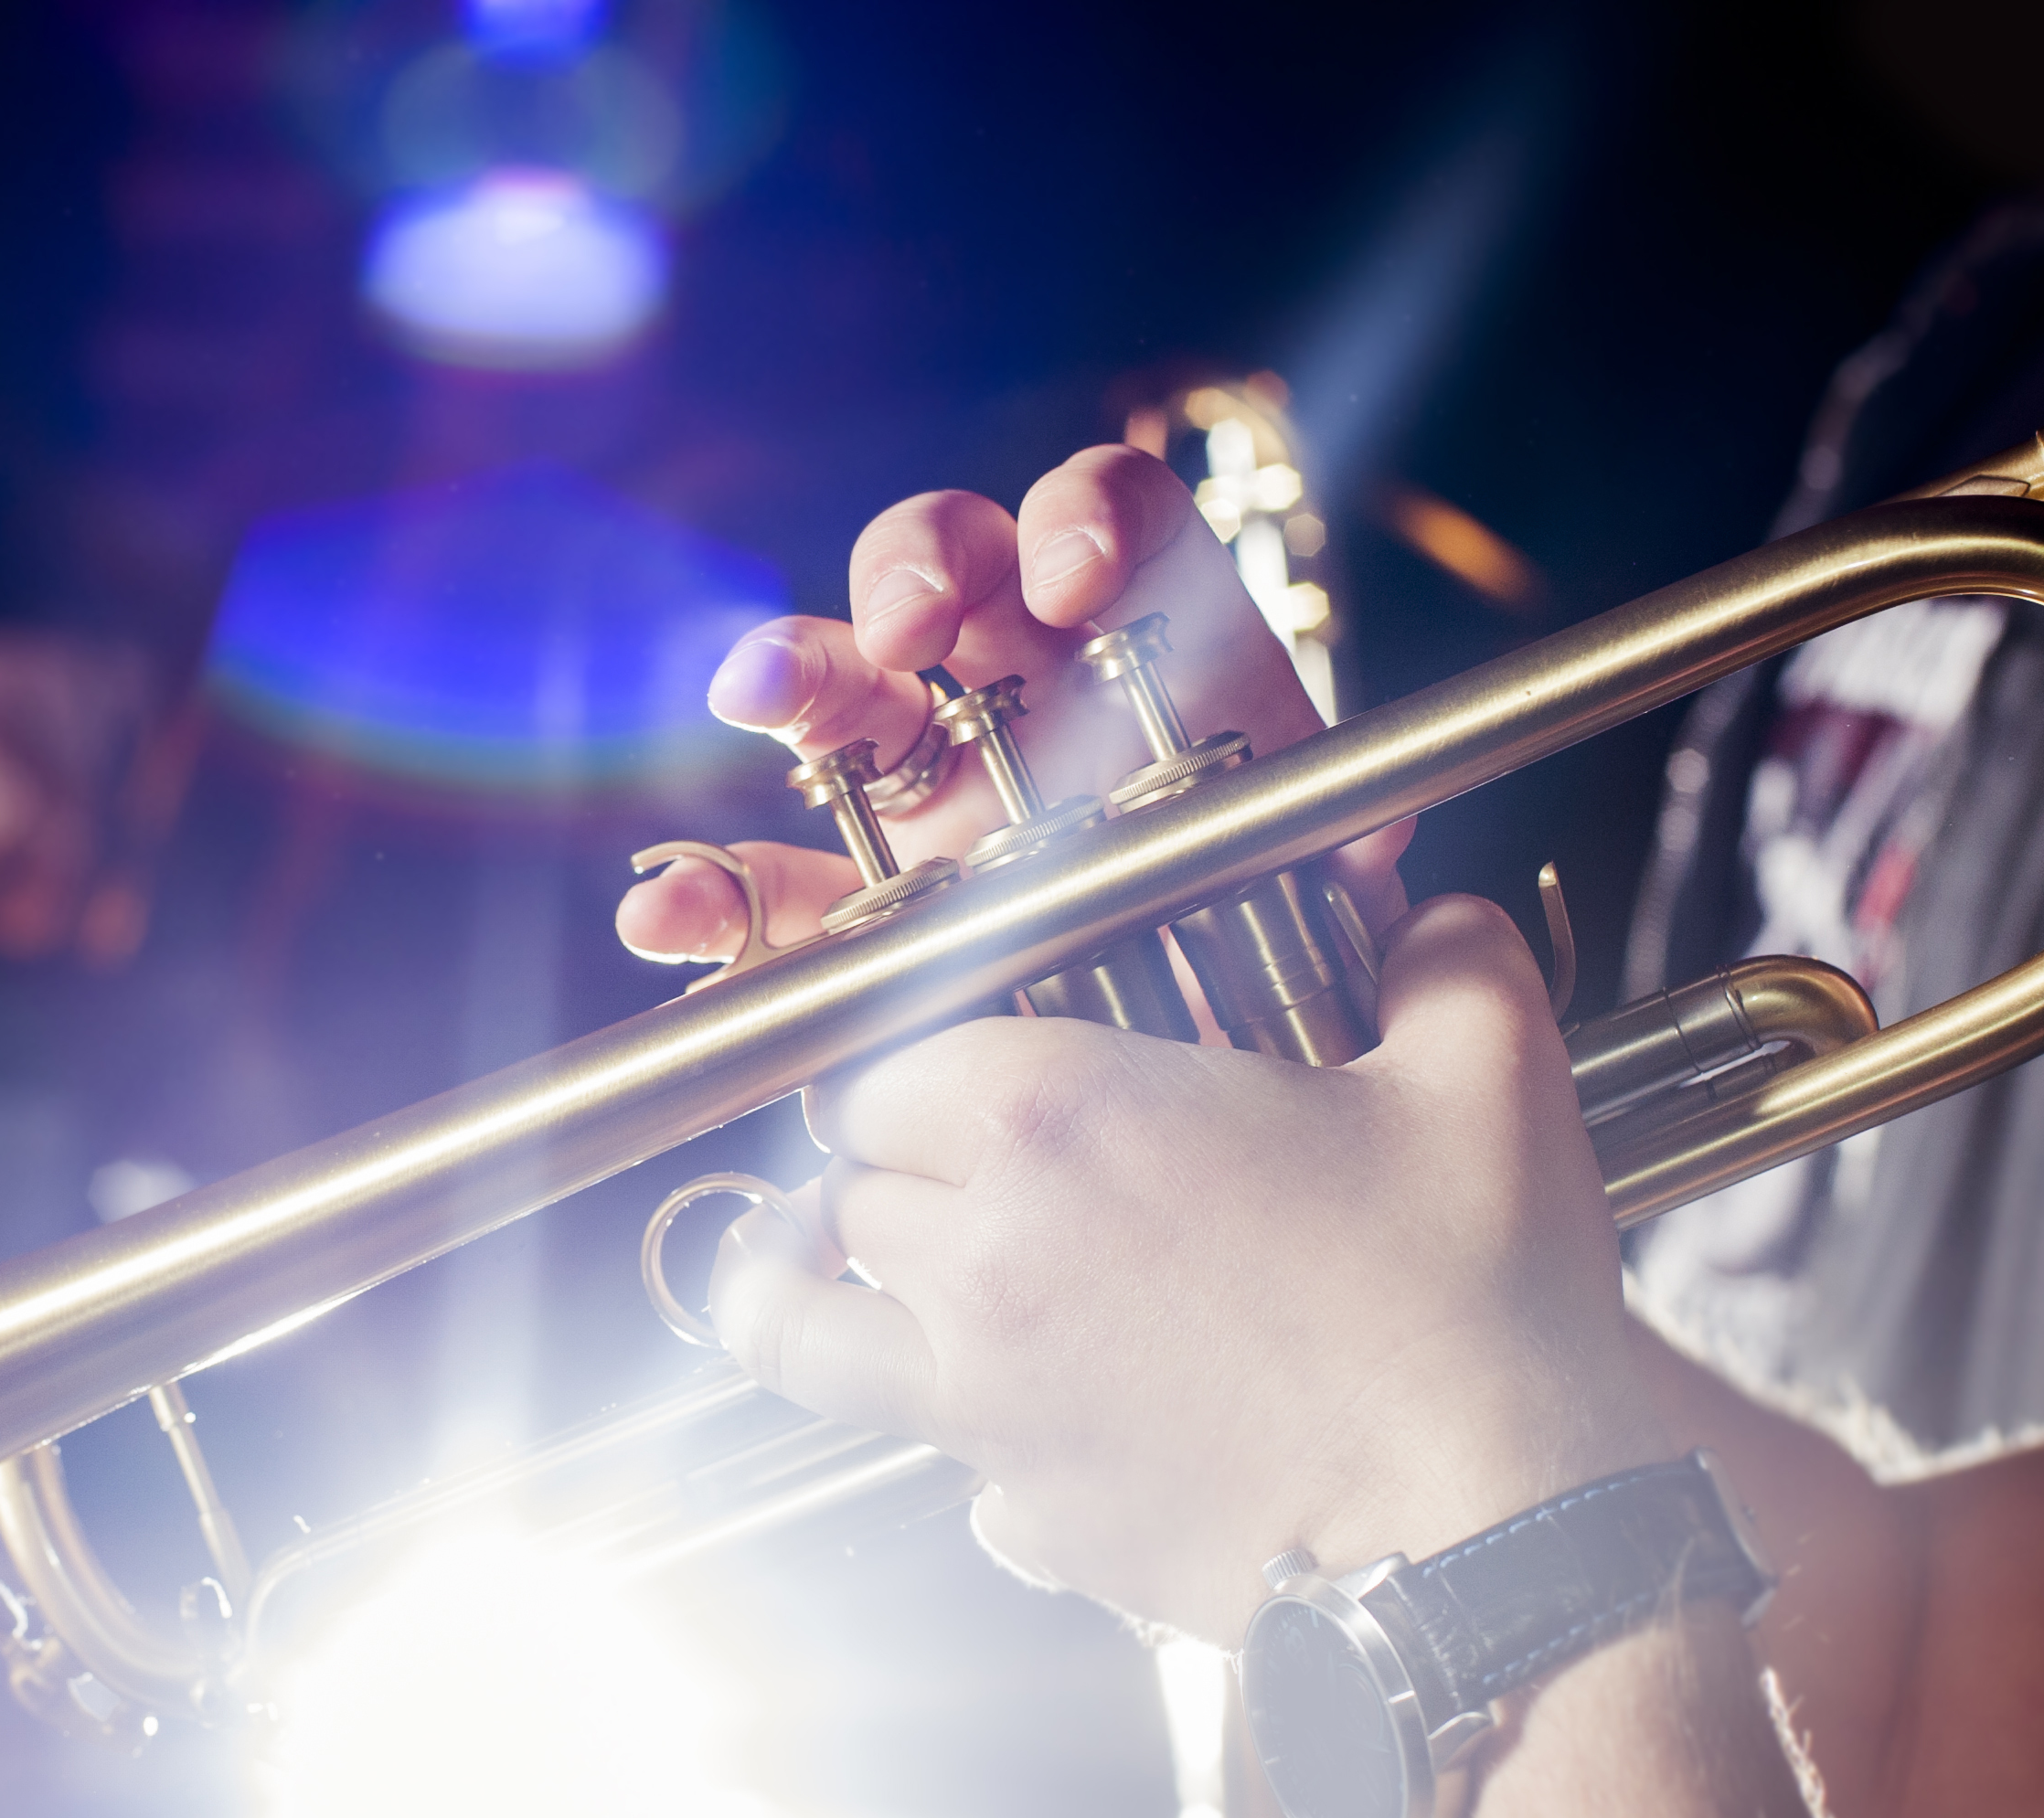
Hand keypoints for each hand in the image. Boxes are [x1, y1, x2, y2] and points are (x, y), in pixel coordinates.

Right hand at [613, 446, 1412, 965]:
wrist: (1220, 1076)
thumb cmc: (1278, 952)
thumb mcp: (1326, 884)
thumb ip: (1332, 847)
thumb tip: (1368, 849)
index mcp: (1149, 648)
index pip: (1112, 515)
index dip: (1083, 518)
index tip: (1074, 583)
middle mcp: (1023, 688)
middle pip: (946, 558)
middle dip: (915, 566)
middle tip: (908, 627)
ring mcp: (923, 786)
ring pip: (837, 684)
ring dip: (789, 670)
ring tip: (760, 695)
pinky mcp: (852, 902)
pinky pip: (762, 879)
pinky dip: (708, 891)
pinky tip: (675, 916)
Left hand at [707, 896, 1660, 1643]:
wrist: (1495, 1534)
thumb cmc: (1479, 1300)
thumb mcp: (1485, 1074)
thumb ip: (1442, 962)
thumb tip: (1437, 919)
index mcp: (1054, 1116)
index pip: (880, 1065)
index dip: (908, 1069)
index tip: (938, 1083)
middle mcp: (985, 1256)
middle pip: (843, 1190)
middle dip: (880, 1176)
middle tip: (926, 1178)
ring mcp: (989, 1402)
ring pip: (809, 1337)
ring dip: (820, 1300)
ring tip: (824, 1285)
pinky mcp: (1032, 1523)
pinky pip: (949, 1474)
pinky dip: (974, 1451)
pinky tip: (1040, 1433)